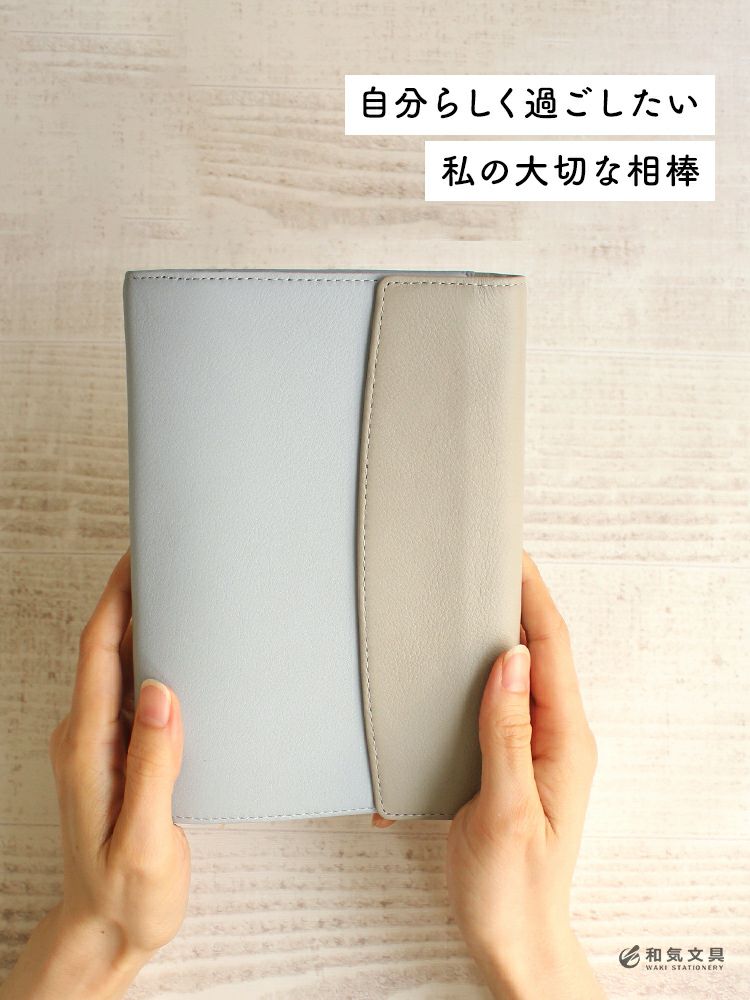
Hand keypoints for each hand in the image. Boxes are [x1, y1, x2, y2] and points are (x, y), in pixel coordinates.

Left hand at [1, 551, 189, 999]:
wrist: (106, 931)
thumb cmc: (126, 894)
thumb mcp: (144, 840)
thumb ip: (153, 766)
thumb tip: (160, 692)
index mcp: (90, 750)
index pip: (98, 655)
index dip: (116, 601)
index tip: (136, 559)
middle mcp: (88, 737)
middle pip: (106, 649)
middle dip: (131, 597)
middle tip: (167, 559)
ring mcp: (99, 744)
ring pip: (118, 666)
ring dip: (142, 624)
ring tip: (178, 592)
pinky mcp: (116, 753)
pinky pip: (130, 690)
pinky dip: (152, 657)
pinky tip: (178, 653)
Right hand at [373, 552, 602, 999]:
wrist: (510, 942)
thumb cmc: (512, 889)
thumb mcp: (505, 811)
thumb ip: (507, 734)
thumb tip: (512, 658)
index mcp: (564, 741)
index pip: (552, 648)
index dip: (533, 595)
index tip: (511, 553)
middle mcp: (552, 737)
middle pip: (535, 653)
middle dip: (510, 605)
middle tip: (476, 567)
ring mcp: (528, 750)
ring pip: (509, 678)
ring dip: (484, 643)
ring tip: (454, 609)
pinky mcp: (504, 764)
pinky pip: (488, 710)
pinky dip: (463, 690)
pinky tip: (434, 689)